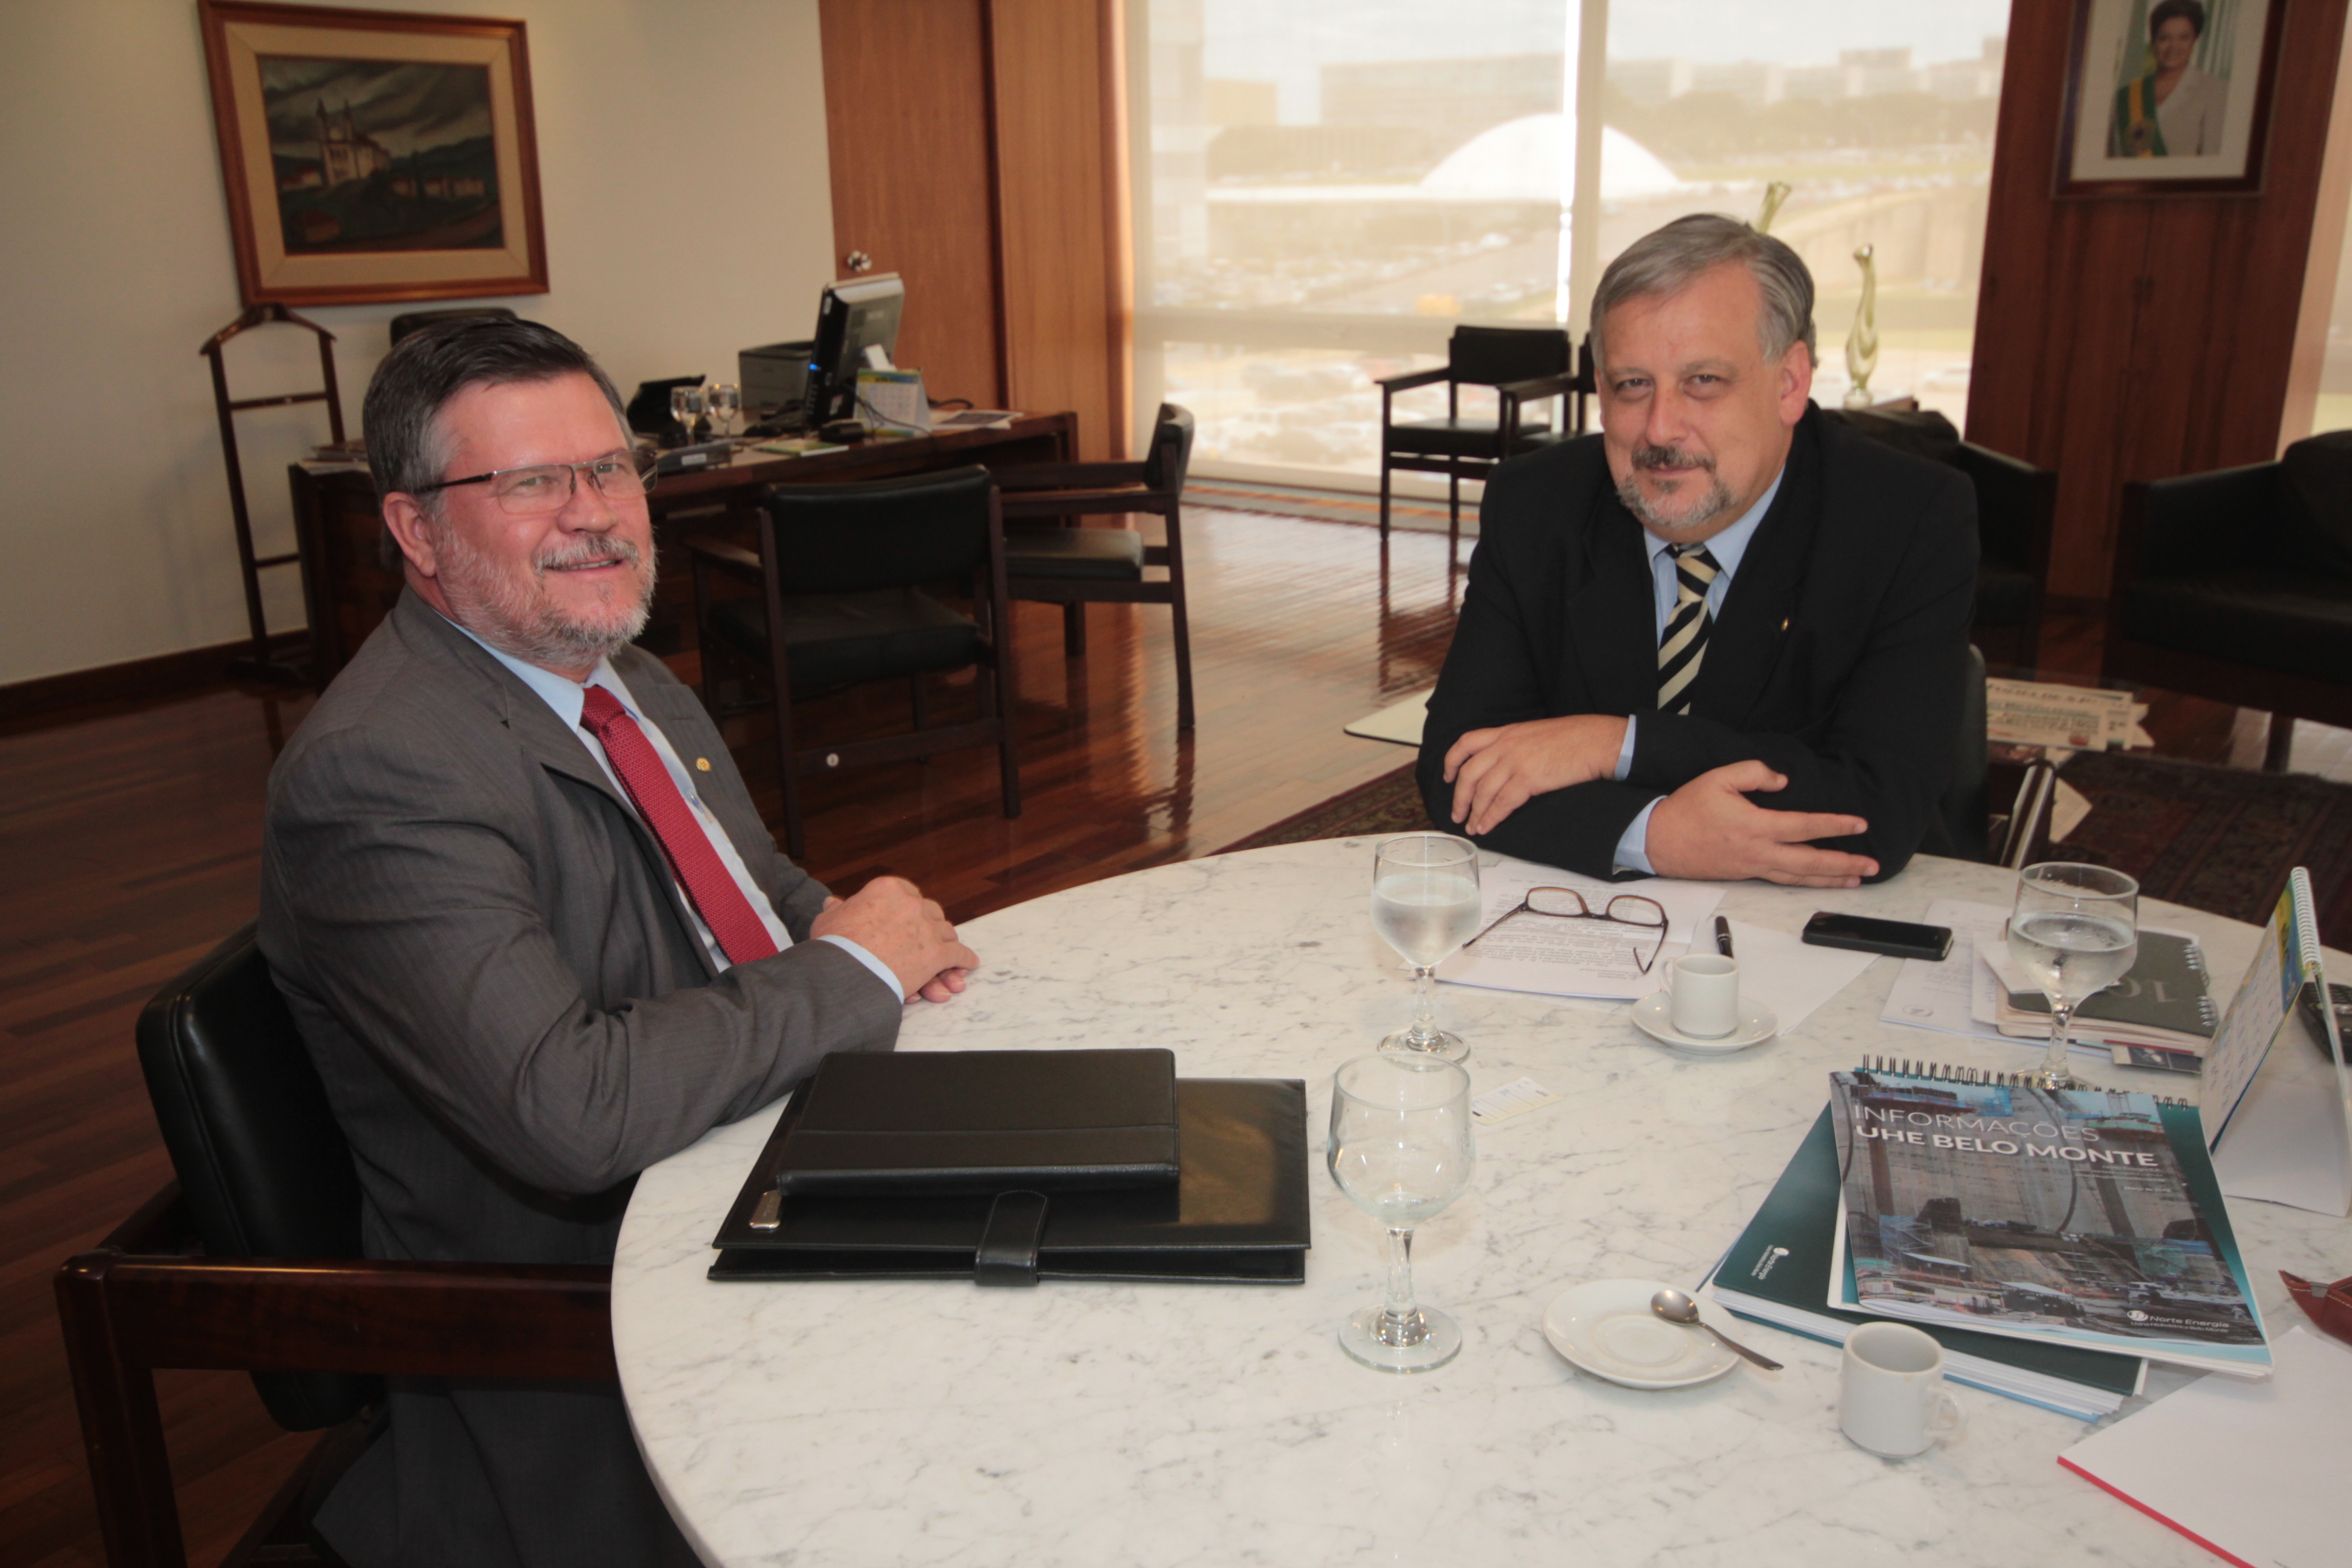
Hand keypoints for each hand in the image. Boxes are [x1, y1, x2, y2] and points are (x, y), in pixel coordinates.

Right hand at [810, 877, 977, 1001]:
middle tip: (929, 935)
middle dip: (930, 923)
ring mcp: (927, 928)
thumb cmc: (834, 945)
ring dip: (947, 941)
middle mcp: (912, 904)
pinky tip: (968, 963)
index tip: (909, 916)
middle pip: (930, 911)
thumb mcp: (828, 920)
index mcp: (888, 889)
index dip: (909, 907)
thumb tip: (833, 902)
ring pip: (946, 931)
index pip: (908, 894)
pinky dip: (964, 959)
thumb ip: (836, 909)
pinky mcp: (937, 954)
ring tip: (950, 950)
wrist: (845, 971)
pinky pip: (958, 954)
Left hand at [1443, 715, 1628, 836]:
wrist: (1597, 741)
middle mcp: (1506, 745)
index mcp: (1507, 732)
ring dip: (1473, 812)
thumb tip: (1507, 764)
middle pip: (1469, 773)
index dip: (1452, 761)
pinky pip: (1502, 803)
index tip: (1447, 777)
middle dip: (1459, 797)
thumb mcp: (1536, 732)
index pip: (1466, 742)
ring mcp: (1515, 761)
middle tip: (1456, 814)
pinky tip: (1487, 826)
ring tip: (1471, 827)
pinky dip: (1491, 817)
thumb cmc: (1576, 737)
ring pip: (1482, 791)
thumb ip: (1517, 744)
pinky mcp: (1528, 779)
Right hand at [1643, 760, 1878, 886]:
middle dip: (1844, 863)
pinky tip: (1818, 881)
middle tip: (1871, 865)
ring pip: (1800, 877)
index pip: (1806, 826)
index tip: (1859, 825)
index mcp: (1756, 826)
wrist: (1659, 840)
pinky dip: (1806, 882)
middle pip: (1811, 862)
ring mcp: (1753, 867)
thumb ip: (1754, 773)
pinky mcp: (1746, 874)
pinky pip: (1784, 881)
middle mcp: (1759, 852)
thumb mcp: (1719, 778)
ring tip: (1855, 880)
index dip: (1835, 825)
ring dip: (1830, 879)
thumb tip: (1783, 780)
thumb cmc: (1687, 809)